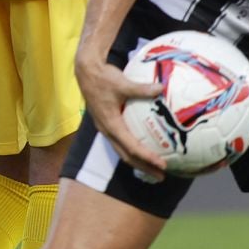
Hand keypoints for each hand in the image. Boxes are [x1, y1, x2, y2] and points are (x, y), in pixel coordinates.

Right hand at [74, 53, 167, 177]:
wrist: (86, 73)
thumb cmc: (103, 78)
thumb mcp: (123, 83)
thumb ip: (142, 88)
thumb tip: (161, 88)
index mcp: (111, 124)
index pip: (131, 147)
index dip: (147, 157)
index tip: (162, 164)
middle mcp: (108, 131)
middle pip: (127, 156)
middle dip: (144, 167)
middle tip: (161, 175)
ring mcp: (106, 129)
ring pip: (123, 151)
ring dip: (139, 161)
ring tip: (155, 168)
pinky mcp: (108, 124)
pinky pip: (122, 143)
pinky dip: (134, 150)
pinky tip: (145, 148)